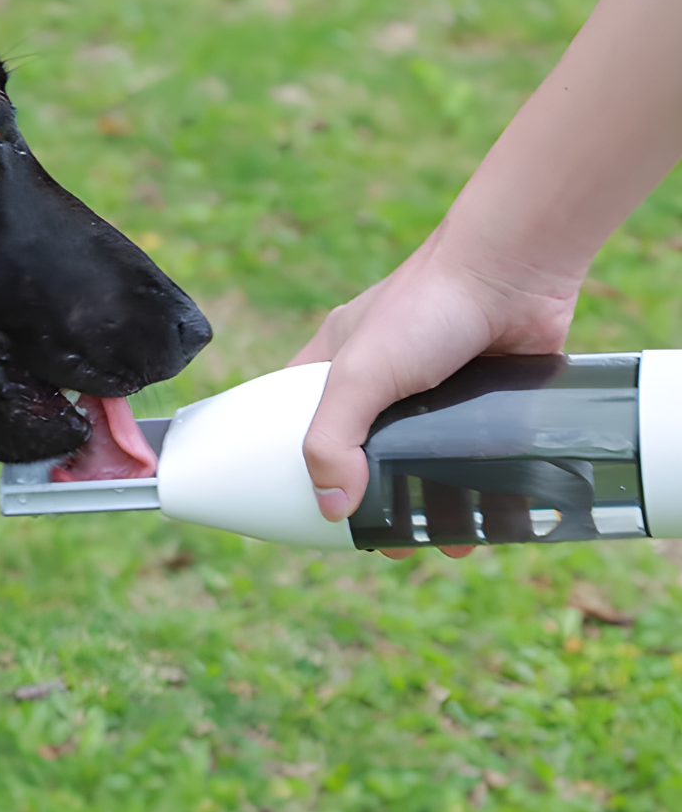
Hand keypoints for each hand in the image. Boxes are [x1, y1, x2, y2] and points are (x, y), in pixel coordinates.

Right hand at [289, 225, 581, 558]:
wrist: (513, 272)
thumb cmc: (426, 306)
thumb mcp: (360, 374)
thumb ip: (333, 439)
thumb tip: (332, 508)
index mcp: (337, 364)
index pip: (298, 421)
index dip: (299, 464)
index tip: (311, 509)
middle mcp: (384, 379)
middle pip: (365, 452)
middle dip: (373, 499)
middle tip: (383, 539)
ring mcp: (437, 392)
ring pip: (424, 461)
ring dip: (430, 505)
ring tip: (442, 540)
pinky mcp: (486, 401)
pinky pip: (475, 457)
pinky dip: (479, 490)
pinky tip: (486, 521)